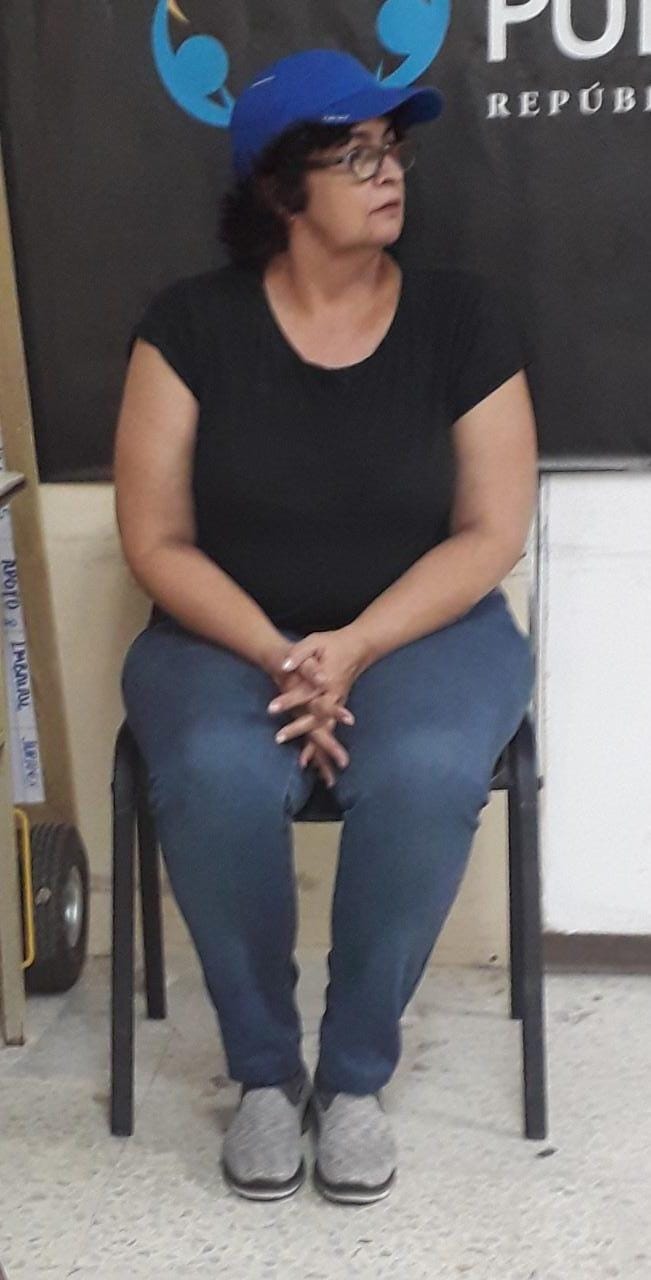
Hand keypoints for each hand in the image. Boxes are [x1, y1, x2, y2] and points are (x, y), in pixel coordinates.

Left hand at [266, 626, 368, 783]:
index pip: (305, 692)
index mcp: (327, 679)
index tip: (271, 708)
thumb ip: (298, 655)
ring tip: (303, 762)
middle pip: (316, 716)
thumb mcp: (314, 642)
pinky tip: (313, 762)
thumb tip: (284, 666)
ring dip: (316, 745)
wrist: (358, 646)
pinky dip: (323, 746)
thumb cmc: (333, 644)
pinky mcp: (338, 707)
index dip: (288, 700)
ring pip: (326, 727)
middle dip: (299, 728)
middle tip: (279, 738)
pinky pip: (330, 729)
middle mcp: (333, 695)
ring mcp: (338, 703)